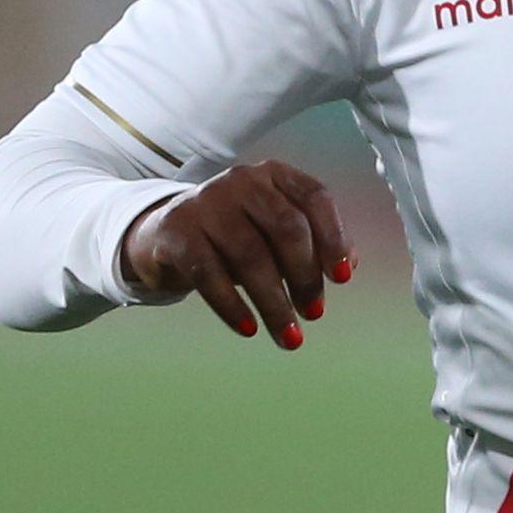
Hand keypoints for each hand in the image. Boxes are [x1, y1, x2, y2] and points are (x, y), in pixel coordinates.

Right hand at [122, 158, 353, 346]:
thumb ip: (313, 244)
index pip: (315, 198)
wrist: (164, 235)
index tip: (343, 278)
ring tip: (289, 337)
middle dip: (305, 276)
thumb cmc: (235, 237)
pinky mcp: (177, 231)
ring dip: (274, 303)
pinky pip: (210, 274)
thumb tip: (348, 266)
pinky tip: (249, 329)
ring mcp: (206, 202)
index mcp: (273, 175)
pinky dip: (233, 306)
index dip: (334, 238)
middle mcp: (241, 180)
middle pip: (286, 228)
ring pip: (251, 256)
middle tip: (314, 314)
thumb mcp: (274, 234)